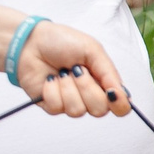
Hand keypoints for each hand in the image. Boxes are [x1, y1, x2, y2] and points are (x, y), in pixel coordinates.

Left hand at [13, 21, 128, 117]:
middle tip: (77, 70)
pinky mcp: (52, 105)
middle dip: (87, 88)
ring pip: (77, 111)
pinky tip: (49, 78)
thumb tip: (122, 94)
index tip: (111, 92)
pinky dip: (52, 90)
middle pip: (100, 110)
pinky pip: (57, 107)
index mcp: (105, 83)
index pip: (121, 106)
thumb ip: (109, 72)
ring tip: (61, 72)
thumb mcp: (92, 50)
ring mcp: (71, 102)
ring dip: (67, 88)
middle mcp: (90, 96)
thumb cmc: (63, 42)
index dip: (120, 104)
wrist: (31, 42)